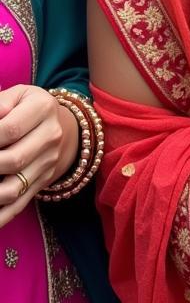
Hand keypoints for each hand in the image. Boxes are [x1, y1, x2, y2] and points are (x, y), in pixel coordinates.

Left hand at [0, 85, 75, 227]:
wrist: (66, 126)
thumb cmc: (29, 108)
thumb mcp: (17, 96)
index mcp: (43, 108)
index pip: (10, 129)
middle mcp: (51, 136)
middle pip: (13, 160)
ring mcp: (48, 163)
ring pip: (13, 188)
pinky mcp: (43, 182)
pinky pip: (17, 206)